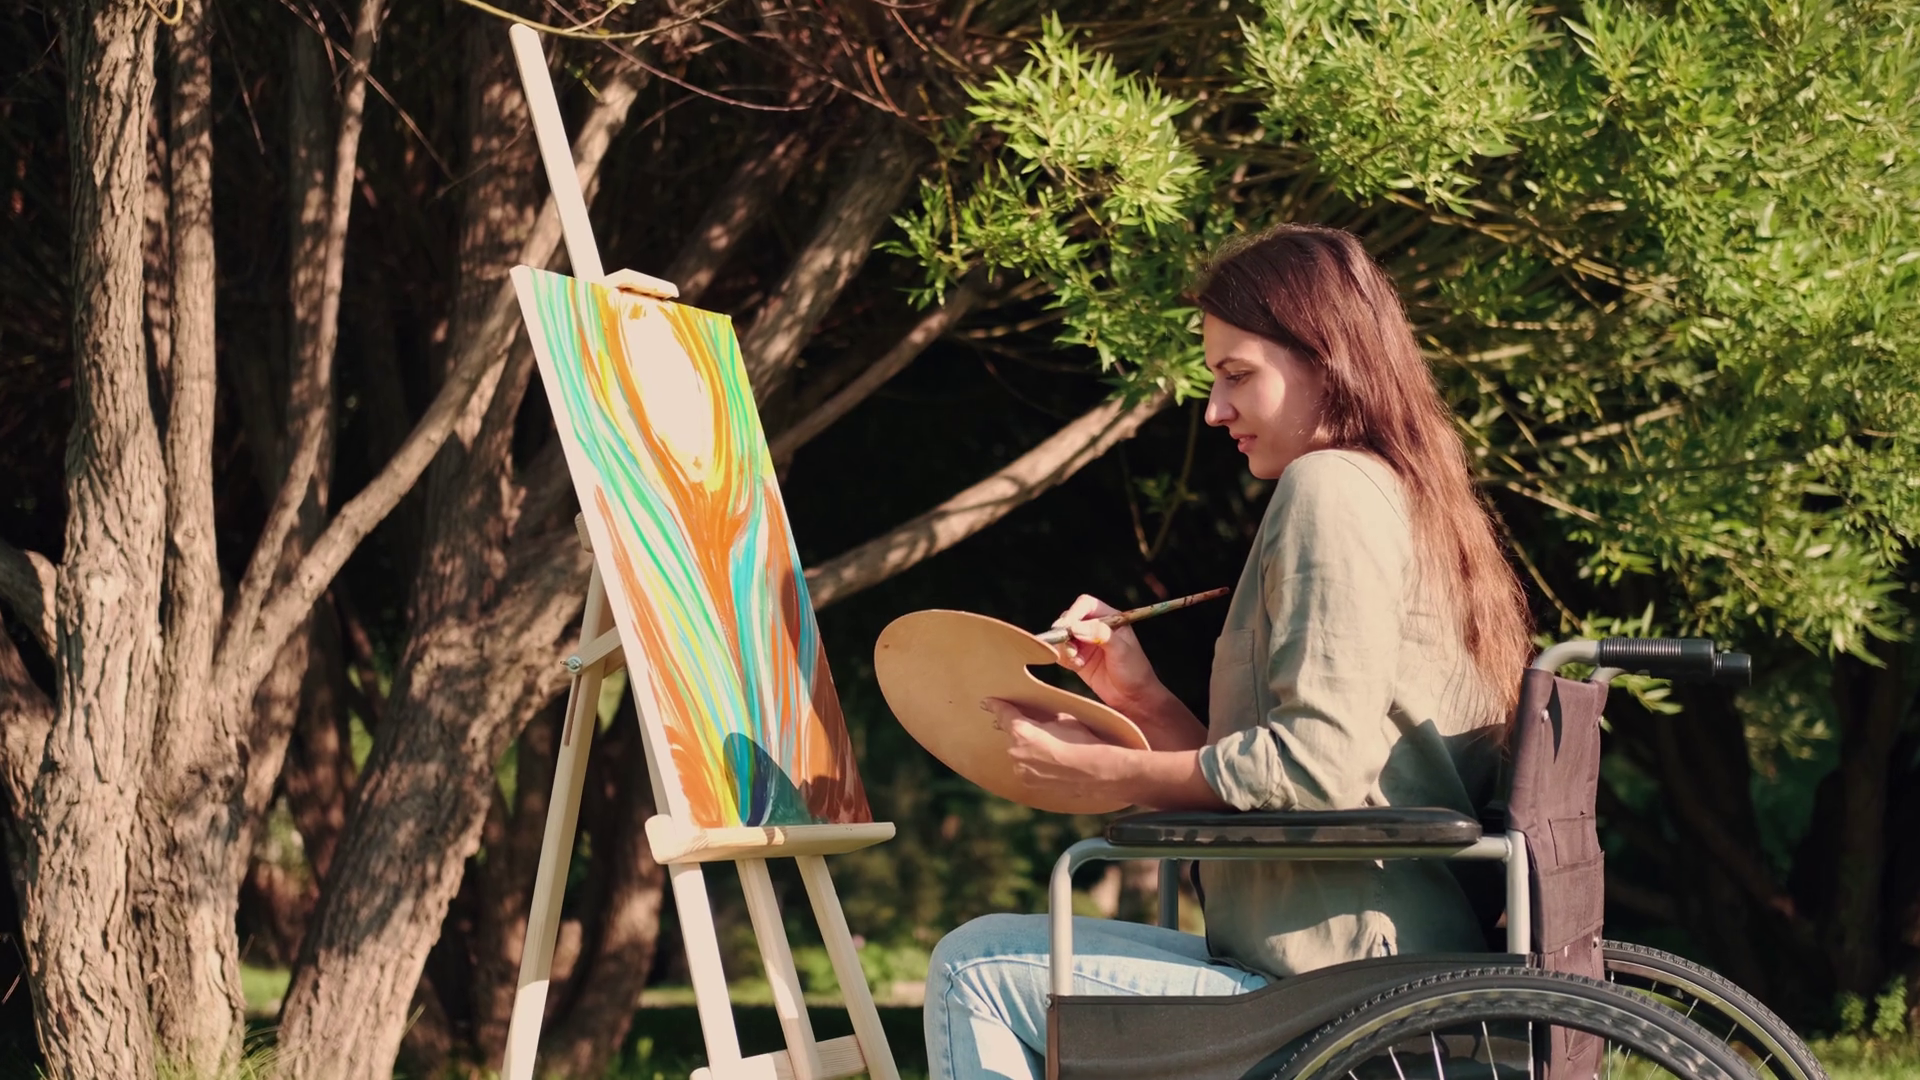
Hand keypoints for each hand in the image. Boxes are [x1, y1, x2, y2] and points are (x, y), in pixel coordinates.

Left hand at [982, 698, 1129, 802]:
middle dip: (1021, 731)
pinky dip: (1034, 764)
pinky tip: (1050, 763)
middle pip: (1013, 736)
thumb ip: (1046, 718)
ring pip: (1019, 754)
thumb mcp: (1065, 720)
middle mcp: (1015, 752)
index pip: (1004, 714)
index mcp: (1021, 732)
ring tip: (1050, 749)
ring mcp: (1021, 771)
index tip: (987, 703)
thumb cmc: (1083, 742)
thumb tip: (1044, 719)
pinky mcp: (1030, 785)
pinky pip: (1027, 769)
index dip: (996, 706)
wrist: (1098, 772)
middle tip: (1036, 728)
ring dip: (1028, 749)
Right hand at [1050, 594, 1164, 710]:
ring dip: (1064, 647)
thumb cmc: (1135, 671)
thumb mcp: (1122, 650)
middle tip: (1068, 646)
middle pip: (1070, 619)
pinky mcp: (1078, 659)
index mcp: (1110, 618)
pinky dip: (1064, 658)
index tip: (1067, 627)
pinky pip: (1062, 653)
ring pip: (1063, 636)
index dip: (1074, 613)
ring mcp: (1085, 643)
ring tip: (1076, 660)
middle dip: (1065, 631)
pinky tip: (1077, 666)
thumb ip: (1101, 635)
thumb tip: (1076, 627)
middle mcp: (1095, 627)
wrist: (1134, 698)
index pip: (1086, 605)